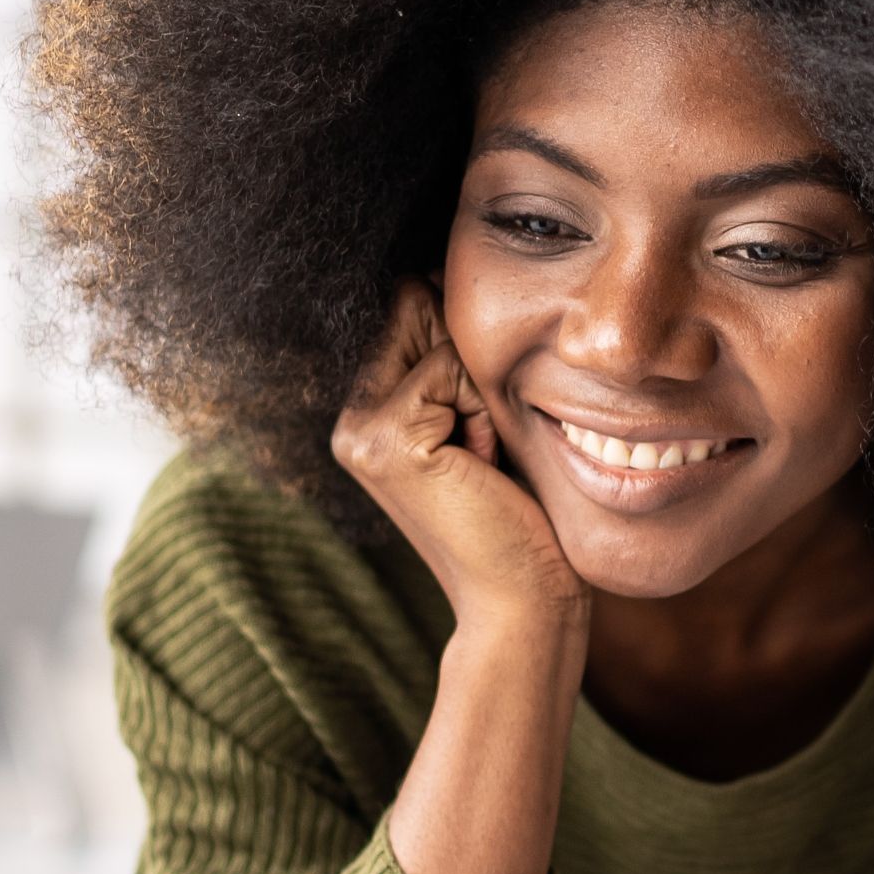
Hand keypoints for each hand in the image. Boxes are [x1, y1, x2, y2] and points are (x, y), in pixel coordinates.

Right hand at [330, 283, 585, 633]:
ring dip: (483, 393)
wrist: (523, 598)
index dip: (466, 347)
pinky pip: (451, 370)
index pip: (413, 310)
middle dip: (473, 366)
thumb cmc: (522, 514)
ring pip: (442, 340)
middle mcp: (350, 421)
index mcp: (366, 415)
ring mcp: (358, 431)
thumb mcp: (484, 421)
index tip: (480, 426)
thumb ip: (455, 359)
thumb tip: (436, 275)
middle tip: (482, 449)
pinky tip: (480, 467)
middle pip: (420, 312)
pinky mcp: (385, 438)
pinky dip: (483, 412)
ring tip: (482, 461)